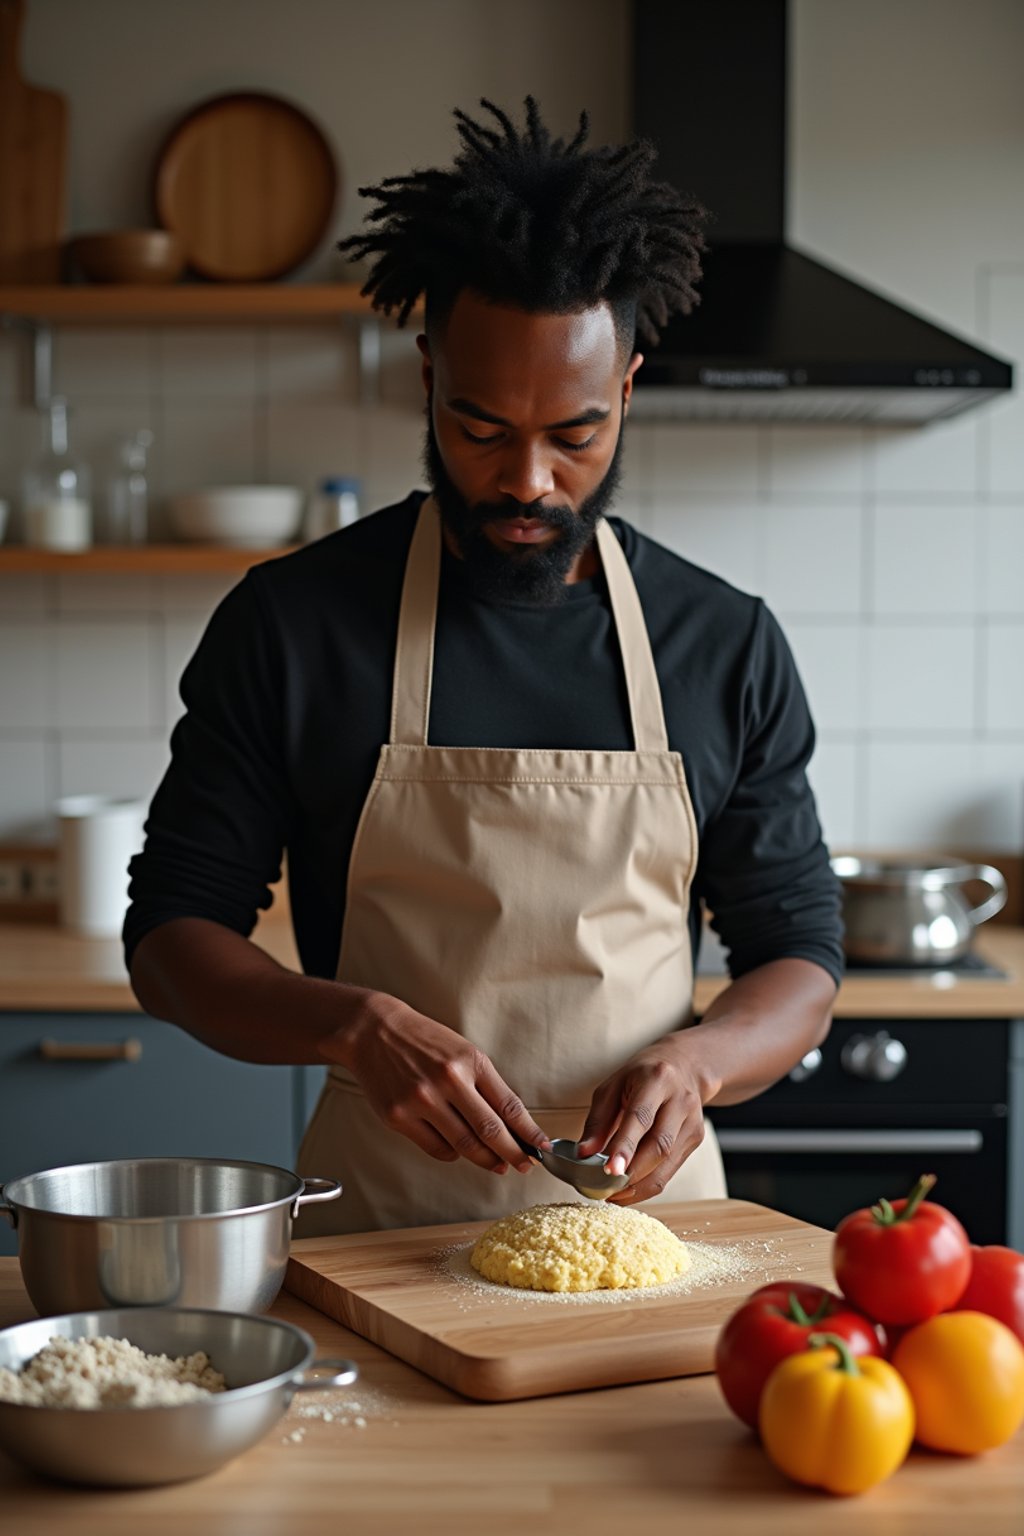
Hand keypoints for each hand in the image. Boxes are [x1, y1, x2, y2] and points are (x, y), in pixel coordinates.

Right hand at [342, 994, 550, 1174]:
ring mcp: (421, 1100)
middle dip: (513, 1153)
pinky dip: (454, 1154)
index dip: (529, 1131)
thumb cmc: (424, 1041)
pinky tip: (460, 1150)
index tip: (542, 1146)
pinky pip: (437, 1148)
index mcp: (470, 1061)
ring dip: (487, 1159)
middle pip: (490, 1130)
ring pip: (464, 1145)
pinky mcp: (399, 1117)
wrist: (375, 1031)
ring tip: (499, 1164)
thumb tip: (511, 1124)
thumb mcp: (463, 1051)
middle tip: (526, 1165)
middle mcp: (448, 1080)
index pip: (508, 1105)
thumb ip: (485, 1085)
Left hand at [576, 1037, 707, 1203]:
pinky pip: (671, 1169)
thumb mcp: (613, 1085)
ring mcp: (692, 1121)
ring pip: (667, 1163)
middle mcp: (680, 1100)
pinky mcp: (696, 1138)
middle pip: (658, 1146)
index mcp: (656, 1080)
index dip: (625, 1147)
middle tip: (603, 1190)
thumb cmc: (641, 1076)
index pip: (640, 1117)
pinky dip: (648, 1184)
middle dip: (631, 1174)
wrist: (685, 1065)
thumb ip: (598, 1120)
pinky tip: (628, 1190)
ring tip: (612, 1195)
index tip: (609, 1170)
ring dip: (638, 1185)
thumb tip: (584, 1154)